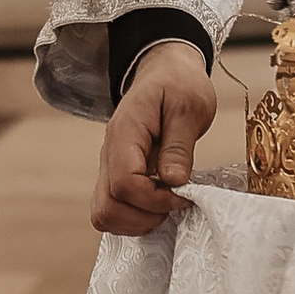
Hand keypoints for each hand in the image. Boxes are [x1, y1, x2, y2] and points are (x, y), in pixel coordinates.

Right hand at [92, 44, 219, 232]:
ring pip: (104, 214)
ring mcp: (109, 166)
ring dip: (137, 222)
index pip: (125, 183)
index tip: (183, 194)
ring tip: (166, 205)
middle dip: (144, 216)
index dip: (155, 199)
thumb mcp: (190, 107)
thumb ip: (180, 146)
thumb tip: (174, 182)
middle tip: (175, 203)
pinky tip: (158, 204)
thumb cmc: (180, 85)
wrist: (165, 72)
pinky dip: (133, 218)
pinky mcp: (116, 175)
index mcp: (125, 133)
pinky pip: (111, 209)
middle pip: (107, 207)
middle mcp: (109, 153)